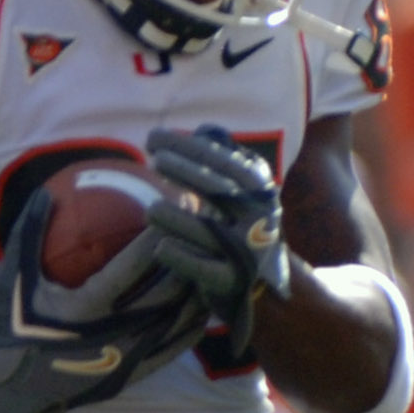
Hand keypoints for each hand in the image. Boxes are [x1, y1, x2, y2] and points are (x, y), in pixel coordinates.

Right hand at [0, 189, 205, 412]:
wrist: (12, 388)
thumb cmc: (10, 327)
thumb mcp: (13, 278)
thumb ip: (30, 233)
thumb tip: (46, 190)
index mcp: (86, 308)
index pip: (134, 266)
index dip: (158, 236)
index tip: (174, 210)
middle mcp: (115, 334)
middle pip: (168, 291)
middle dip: (189, 258)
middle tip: (205, 231)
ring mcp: (129, 356)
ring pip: (178, 320)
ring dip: (197, 289)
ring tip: (213, 262)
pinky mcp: (135, 373)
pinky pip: (174, 347)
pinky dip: (192, 324)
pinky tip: (203, 304)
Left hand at [145, 127, 288, 356]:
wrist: (263, 282)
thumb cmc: (238, 227)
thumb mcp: (240, 194)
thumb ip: (223, 164)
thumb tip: (205, 130)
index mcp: (259, 192)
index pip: (225, 163)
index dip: (191, 149)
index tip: (154, 139)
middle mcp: (259, 219)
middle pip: (221, 191)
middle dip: (187, 171)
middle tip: (154, 158)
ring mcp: (246, 251)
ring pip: (211, 233)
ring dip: (180, 220)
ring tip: (150, 209)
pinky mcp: (232, 281)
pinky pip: (205, 269)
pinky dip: (183, 258)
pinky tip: (160, 247)